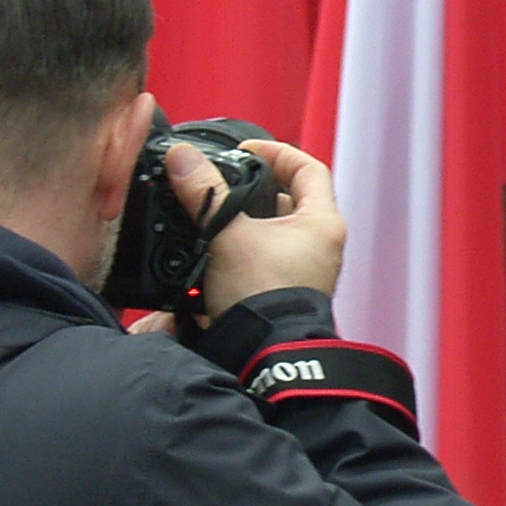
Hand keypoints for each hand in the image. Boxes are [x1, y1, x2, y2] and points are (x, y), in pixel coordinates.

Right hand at [185, 136, 347, 310]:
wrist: (261, 355)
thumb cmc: (263, 298)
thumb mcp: (228, 236)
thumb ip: (205, 194)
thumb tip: (183, 159)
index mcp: (322, 223)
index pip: (308, 168)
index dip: (278, 152)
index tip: (247, 150)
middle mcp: (319, 246)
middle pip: (286, 200)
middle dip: (251, 191)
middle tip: (222, 186)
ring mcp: (303, 271)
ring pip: (269, 231)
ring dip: (241, 223)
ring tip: (212, 219)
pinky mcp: (281, 291)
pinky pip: (259, 258)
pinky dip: (237, 250)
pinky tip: (212, 251)